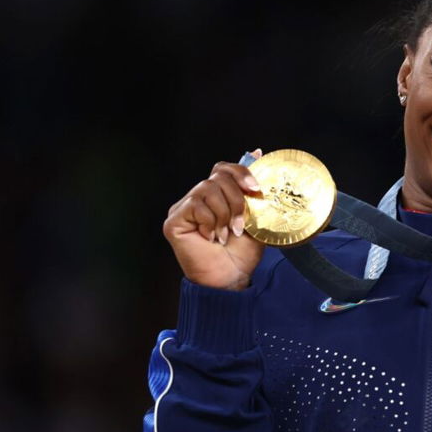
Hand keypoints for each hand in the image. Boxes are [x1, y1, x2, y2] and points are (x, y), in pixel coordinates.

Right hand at [163, 149, 265, 289]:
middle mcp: (198, 198)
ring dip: (224, 214)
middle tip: (240, 225)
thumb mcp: (255, 218)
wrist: (231, 278)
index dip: (240, 172)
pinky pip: (196, 205)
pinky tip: (211, 238)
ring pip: (207, 189)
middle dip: (237, 200)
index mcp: (216, 196)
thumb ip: (253, 192)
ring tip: (227, 234)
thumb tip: (258, 152)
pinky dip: (210, 222)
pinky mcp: (173, 220)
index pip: (223, 169)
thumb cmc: (241, 253)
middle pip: (218, 177)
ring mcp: (183, 208)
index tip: (256, 188)